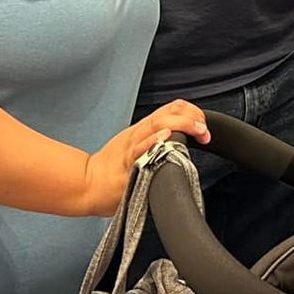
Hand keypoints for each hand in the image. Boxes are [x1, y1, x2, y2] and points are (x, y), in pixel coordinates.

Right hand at [79, 100, 207, 215]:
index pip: (172, 108)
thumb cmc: (111, 169)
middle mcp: (139, 133)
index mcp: (144, 129)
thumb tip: (180, 141)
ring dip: (181, 125)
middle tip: (205, 131)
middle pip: (168, 113)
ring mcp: (133, 147)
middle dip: (192, 118)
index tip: (203, 124)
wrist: (88, 184)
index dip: (192, 111)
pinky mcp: (127, 163)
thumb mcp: (136, 147)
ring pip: (157, 125)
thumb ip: (156, 141)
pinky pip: (141, 149)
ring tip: (197, 129)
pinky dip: (154, 140)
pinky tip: (166, 138)